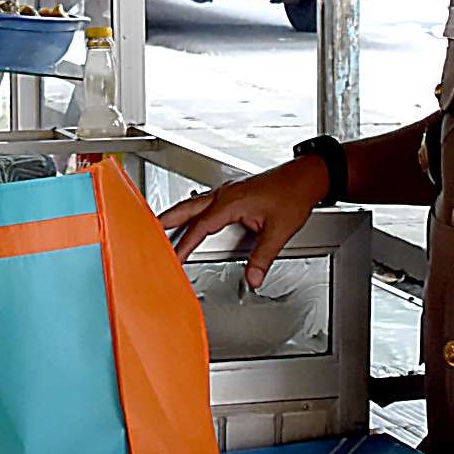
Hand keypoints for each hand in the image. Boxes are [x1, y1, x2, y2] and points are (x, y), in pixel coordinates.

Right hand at [159, 156, 327, 288]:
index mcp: (230, 202)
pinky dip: (193, 212)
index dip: (184, 244)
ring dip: (177, 214)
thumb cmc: (294, 194)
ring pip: (194, 204)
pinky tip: (193, 219)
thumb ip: (262, 257)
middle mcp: (225, 195)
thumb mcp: (279, 231)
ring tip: (161, 226)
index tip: (172, 257)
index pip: (200, 227)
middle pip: (187, 209)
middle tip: (146, 230)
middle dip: (166, 220)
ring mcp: (228, 192)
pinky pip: (205, 203)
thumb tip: (252, 277)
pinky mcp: (234, 194)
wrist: (307, 176)